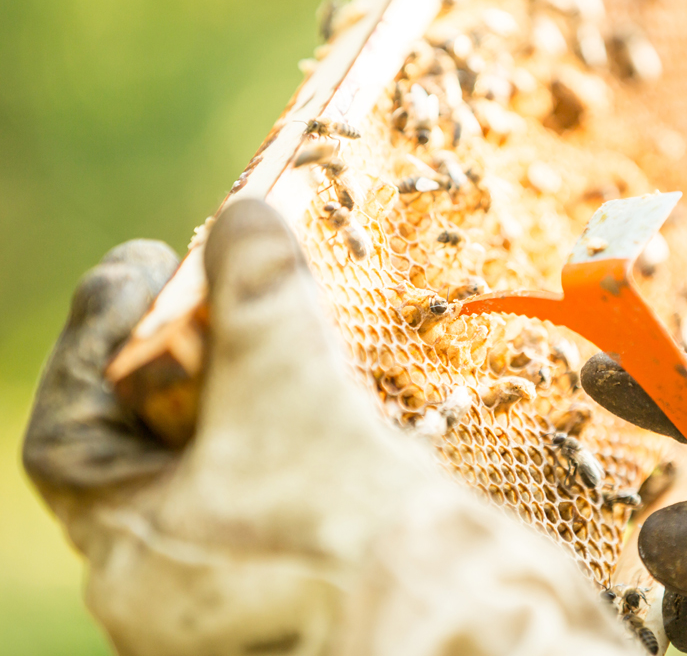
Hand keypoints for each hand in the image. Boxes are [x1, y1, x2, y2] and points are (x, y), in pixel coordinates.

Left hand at [24, 200, 633, 655]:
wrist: (469, 620)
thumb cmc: (358, 526)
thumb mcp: (291, 383)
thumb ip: (254, 290)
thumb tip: (244, 220)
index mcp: (132, 554)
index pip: (68, 433)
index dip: (96, 337)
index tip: (148, 265)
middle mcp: (172, 590)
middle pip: (144, 451)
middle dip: (176, 363)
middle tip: (210, 292)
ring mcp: (240, 596)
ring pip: (216, 476)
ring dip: (241, 398)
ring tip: (279, 331)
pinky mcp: (309, 587)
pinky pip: (275, 496)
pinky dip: (290, 435)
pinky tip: (330, 393)